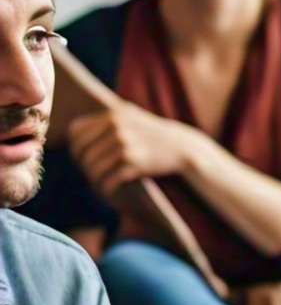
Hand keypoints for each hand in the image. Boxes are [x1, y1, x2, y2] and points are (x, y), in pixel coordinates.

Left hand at [67, 106, 203, 197]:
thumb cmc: (154, 137)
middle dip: (84, 166)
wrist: (184, 148)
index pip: (76, 132)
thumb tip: (73, 134)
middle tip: (92, 174)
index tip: (83, 158)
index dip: (75, 147)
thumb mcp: (132, 119)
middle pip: (82, 152)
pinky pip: (108, 179)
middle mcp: (116, 126)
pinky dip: (106, 188)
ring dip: (94, 180)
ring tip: (100, 184)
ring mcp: (125, 143)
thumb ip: (106, 122)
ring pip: (93, 168)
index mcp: (113, 114)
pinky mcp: (134, 162)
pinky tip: (109, 190)